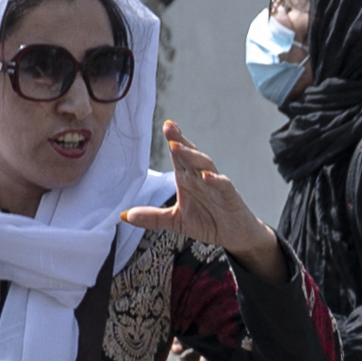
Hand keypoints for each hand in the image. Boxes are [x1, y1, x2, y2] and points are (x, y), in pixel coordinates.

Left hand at [120, 122, 280, 269]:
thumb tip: (125, 215)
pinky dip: (216, 180)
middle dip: (180, 140)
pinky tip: (207, 176)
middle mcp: (201, 177)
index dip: (173, 140)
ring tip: (178, 149)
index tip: (165, 125)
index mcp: (188, 178)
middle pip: (191, 154)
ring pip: (205, 165)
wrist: (235, 235)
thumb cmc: (208, 221)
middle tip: (169, 127)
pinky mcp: (230, 197)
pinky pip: (223, 185)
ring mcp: (216, 185)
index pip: (179, 156)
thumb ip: (152, 217)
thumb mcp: (176, 221)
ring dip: (193, 156)